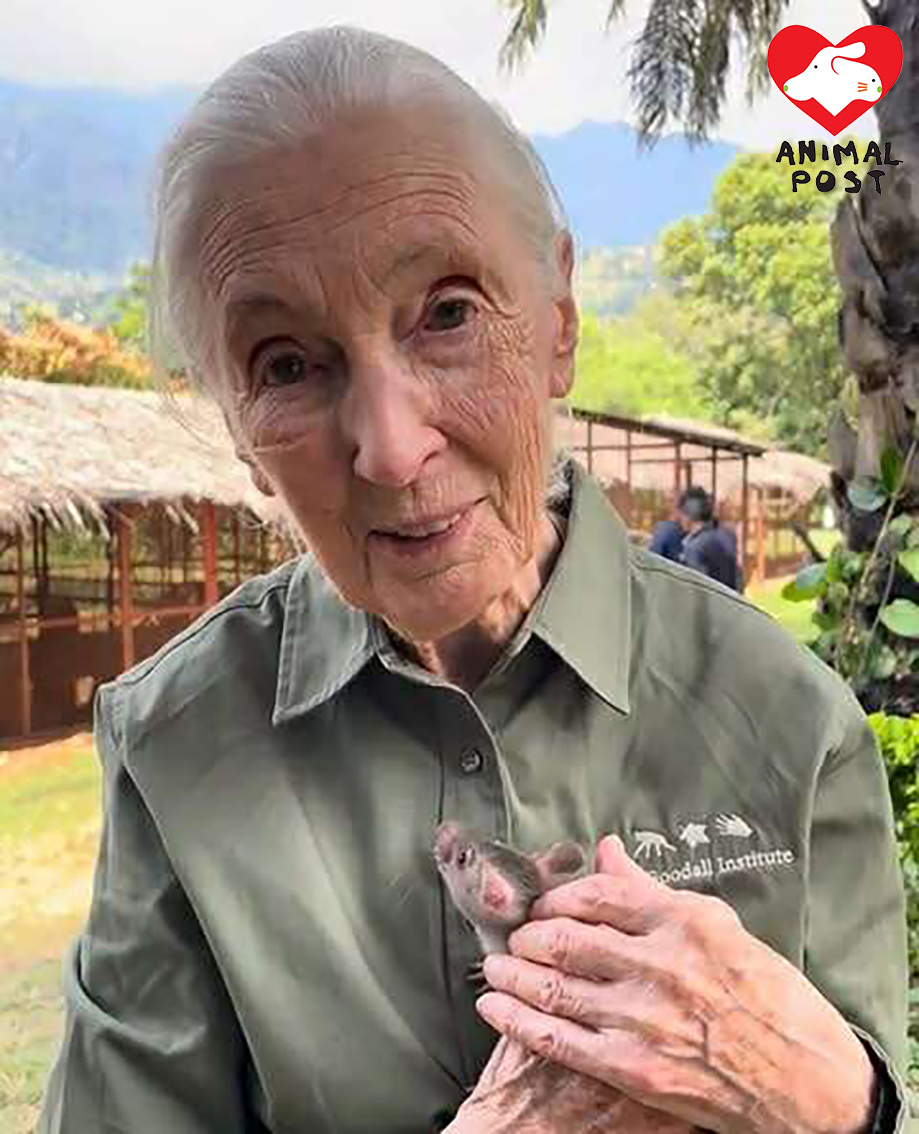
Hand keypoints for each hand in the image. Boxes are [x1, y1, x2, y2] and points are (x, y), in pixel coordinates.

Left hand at [476, 835, 875, 1133]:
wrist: (806, 1081)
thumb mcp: (719, 927)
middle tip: (516, 934)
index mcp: (683, 921)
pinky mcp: (634, 1068)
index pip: (597, 895)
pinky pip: (558, 1038)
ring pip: (553, 986)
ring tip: (494, 965)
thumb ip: (653, 890)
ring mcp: (644, 1019)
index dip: (558, 896)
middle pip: (565, 937)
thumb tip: (607, 850)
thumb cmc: (770, 998)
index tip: (545, 902)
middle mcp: (660, 965)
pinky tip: (495, 1007)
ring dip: (511, 973)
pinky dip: (516, 1020)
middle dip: (529, 933)